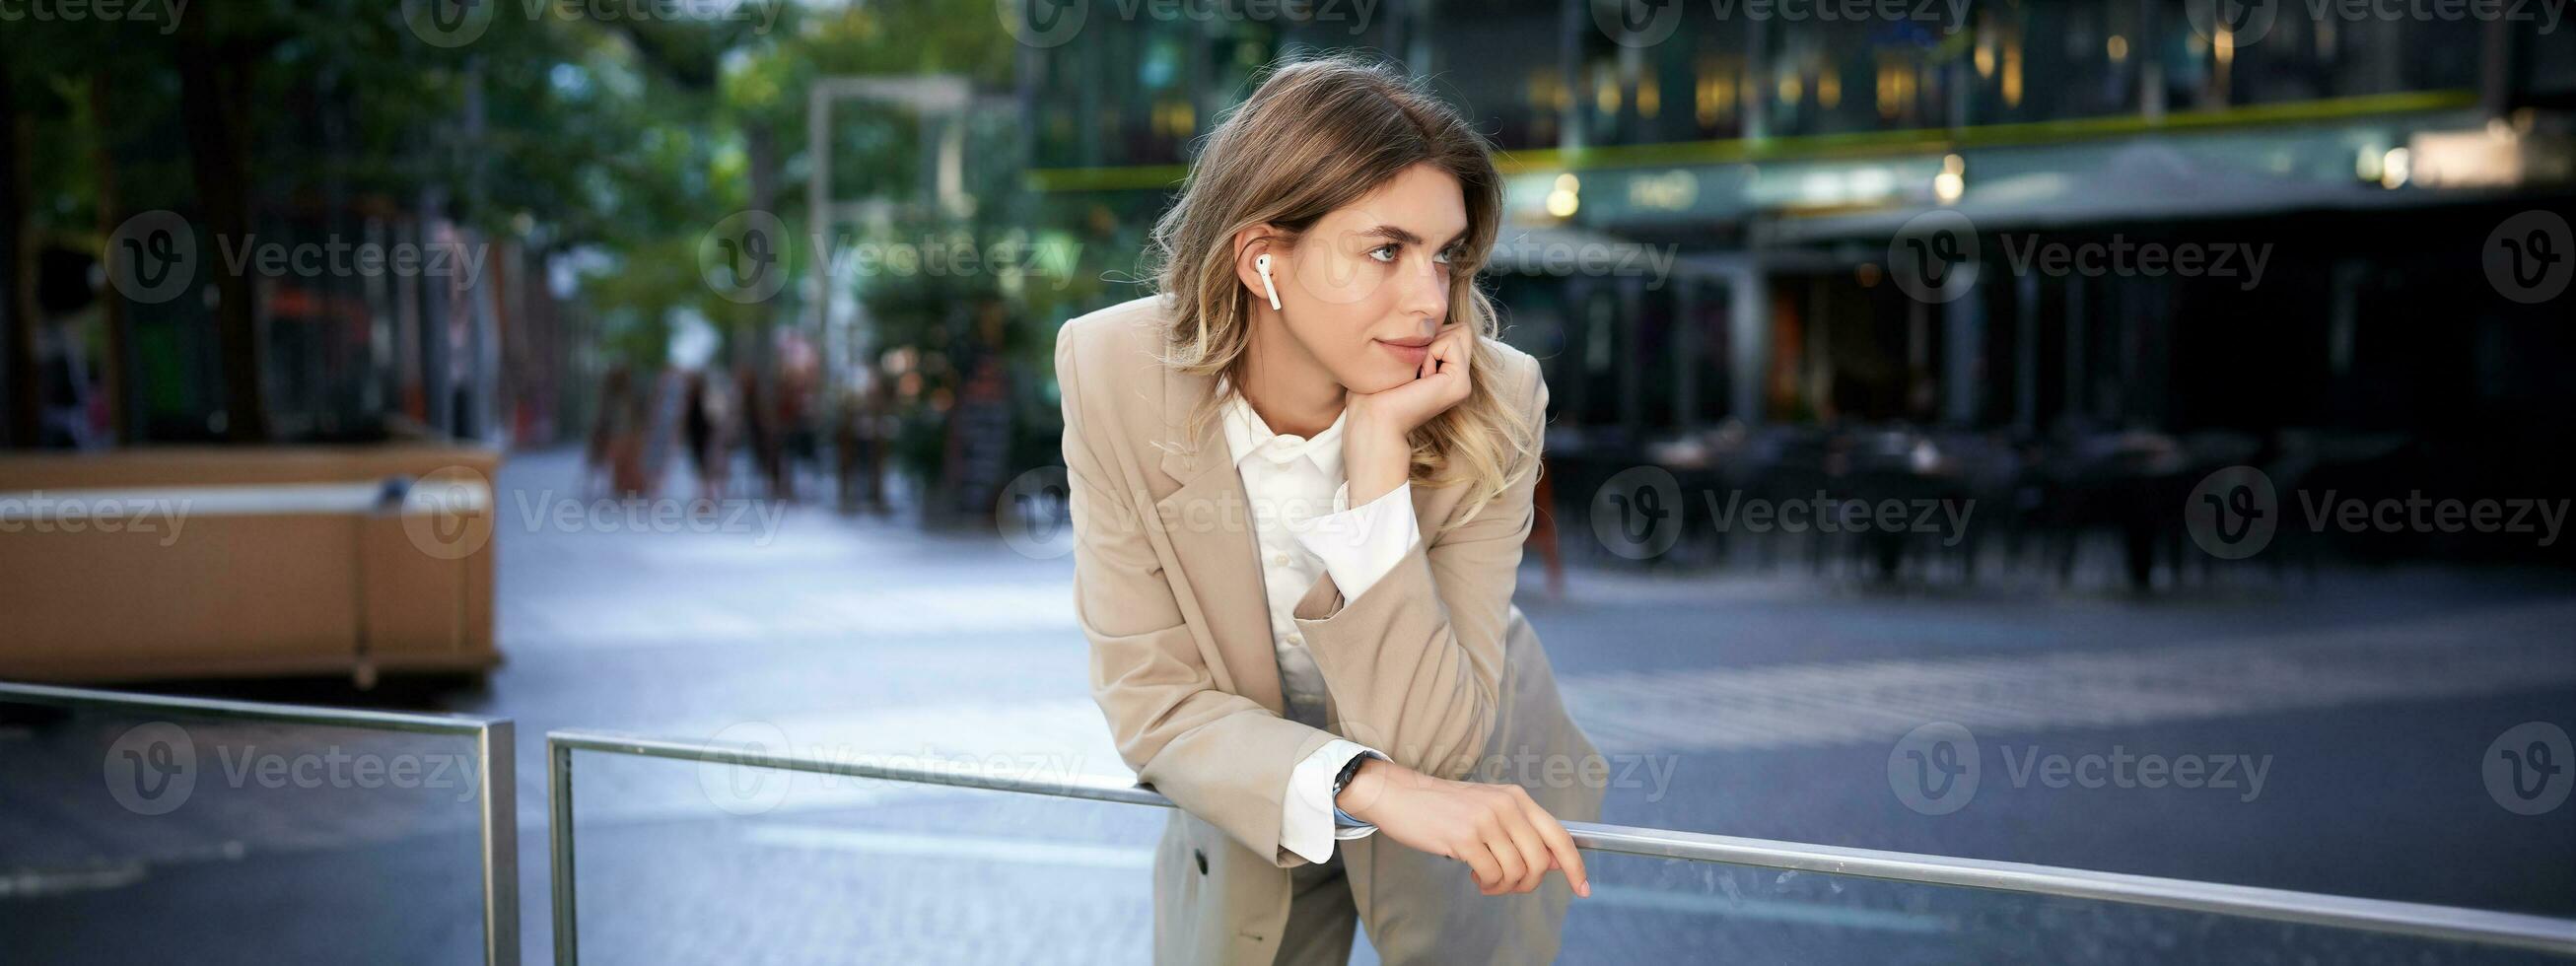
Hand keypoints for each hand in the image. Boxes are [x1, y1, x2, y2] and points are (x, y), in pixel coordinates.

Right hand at [1335, 756, 1590, 897]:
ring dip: (1503, 885)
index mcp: (1516, 798)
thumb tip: (1551, 862)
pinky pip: (1491, 875)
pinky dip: (1486, 883)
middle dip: (1528, 883)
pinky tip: (1474, 875)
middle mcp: (1506, 806)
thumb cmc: (1443, 807)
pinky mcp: (1465, 837)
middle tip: (1509, 885)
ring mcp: (1486, 820)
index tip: (1582, 887)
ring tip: (1486, 879)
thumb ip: (1520, 831)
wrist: (1400, 794)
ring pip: (1516, 871)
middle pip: (1539, 861)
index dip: (1574, 865)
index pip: (1559, 835)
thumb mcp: (1489, 809)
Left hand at [1345, 321, 1474, 441]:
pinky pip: (1450, 342)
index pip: (1451, 328)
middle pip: (1459, 327)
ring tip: (1414, 374)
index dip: (1425, 335)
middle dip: (1431, 337)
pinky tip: (1418, 379)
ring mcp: (1463, 382)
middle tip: (1412, 369)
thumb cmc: (1373, 390)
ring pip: (1459, 331)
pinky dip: (1429, 353)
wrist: (1372, 419)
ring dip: (1429, 345)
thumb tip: (1425, 317)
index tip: (1407, 364)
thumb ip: (1417, 338)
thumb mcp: (1396, 356)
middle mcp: (1459, 377)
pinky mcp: (1460, 384)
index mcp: (1446, 372)